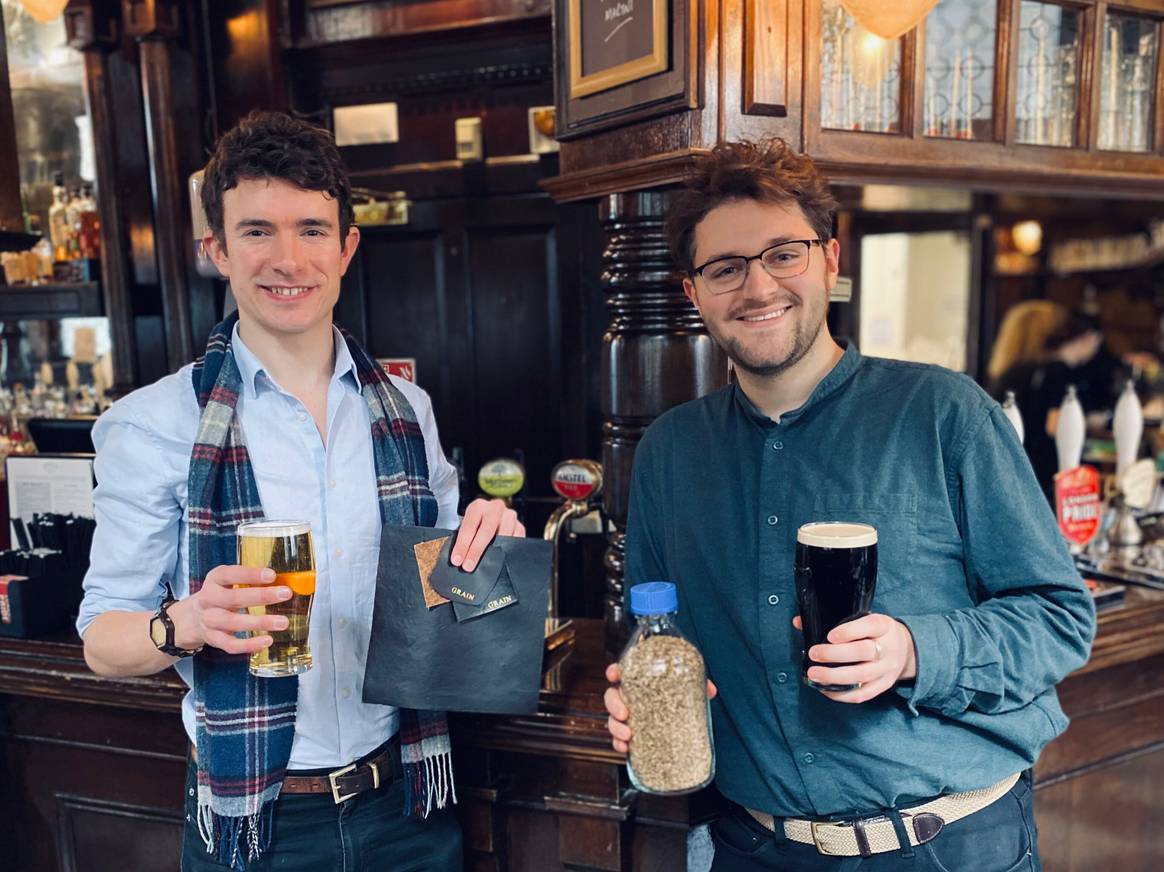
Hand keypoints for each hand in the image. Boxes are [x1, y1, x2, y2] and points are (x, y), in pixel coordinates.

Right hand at [167, 565, 292, 654]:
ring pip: (233, 622)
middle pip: (233, 599)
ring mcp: (209, 621)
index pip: (230, 575)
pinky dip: (249, 644)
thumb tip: (283, 579)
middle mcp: (208, 600)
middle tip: (285, 594)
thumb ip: (248, 579)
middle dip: (261, 596)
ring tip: (283, 622)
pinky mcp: (213, 639)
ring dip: (260, 622)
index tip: (272, 575)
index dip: (250, 574)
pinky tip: (267, 640)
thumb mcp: (227, 581)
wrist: (190, 618)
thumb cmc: (219, 595)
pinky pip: (231, 644)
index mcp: (214, 580)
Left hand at [451, 498, 525, 571]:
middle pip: (487, 530)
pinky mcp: (520, 526)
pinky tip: (500, 560)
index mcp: (478, 506)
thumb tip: (458, 558)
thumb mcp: (467, 526)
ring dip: (494, 553)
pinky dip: (508, 551)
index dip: (462, 544)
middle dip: (476, 550)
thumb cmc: (476, 525)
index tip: (457, 560)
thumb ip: (462, 539)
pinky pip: (516, 540)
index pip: (469, 526)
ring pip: (504, 536)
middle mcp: (495, 508)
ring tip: (485, 566)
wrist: (490, 518)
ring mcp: (509, 516)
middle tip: (468, 566)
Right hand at [604, 663, 716, 753]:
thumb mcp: (690, 692)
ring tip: (628, 736)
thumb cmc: (680, 700)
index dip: (614, 671)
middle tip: (624, 714)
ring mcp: (629, 718)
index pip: (622, 672)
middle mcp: (631, 699)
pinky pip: (618, 739)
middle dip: (614, 705)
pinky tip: (625, 748)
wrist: (682, 729)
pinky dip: (618, 744)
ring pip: (612, 719)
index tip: (614, 675)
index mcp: (640, 683)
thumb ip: (699, 687)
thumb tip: (710, 690)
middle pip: (612, 696)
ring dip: (615, 728)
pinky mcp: (630, 736)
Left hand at [792, 613, 915, 703]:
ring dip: (835, 677)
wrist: (907, 649)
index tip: (829, 636)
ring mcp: (887, 668)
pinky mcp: (884, 685)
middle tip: (814, 654)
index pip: (869, 626)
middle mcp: (888, 647)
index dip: (849, 631)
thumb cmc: (875, 632)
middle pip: (863, 652)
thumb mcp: (863, 618)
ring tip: (814, 675)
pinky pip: (863, 694)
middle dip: (835, 654)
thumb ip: (832, 620)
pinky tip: (825, 689)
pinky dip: (842, 694)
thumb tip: (799, 622)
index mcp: (882, 626)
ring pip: (862, 675)